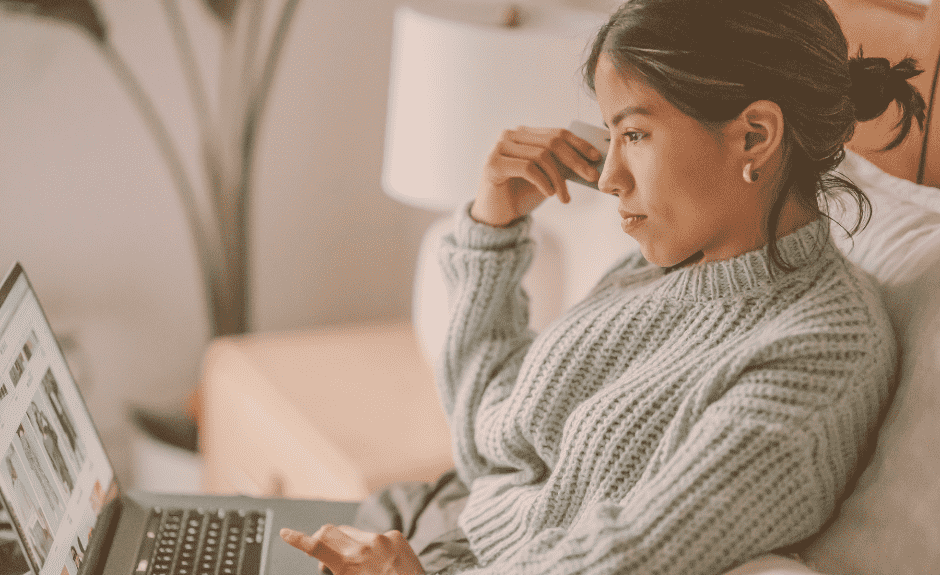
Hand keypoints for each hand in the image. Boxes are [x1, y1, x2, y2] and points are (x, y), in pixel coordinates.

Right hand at [280, 525, 424, 574]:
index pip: (316, 546)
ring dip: (349, 544)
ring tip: (360, 565)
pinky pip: (377, 536)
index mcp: (348, 564)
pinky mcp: (397, 536)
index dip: (297, 539)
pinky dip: (373, 546)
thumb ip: (336, 571)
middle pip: (330, 531)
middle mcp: (364, 547)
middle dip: (321, 538)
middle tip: (322, 551)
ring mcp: (382, 538)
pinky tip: (381, 562)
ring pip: (354, 533)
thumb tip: (326, 564)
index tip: (285, 533)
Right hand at [470, 126, 601, 226]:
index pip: (557, 133)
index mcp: (524, 134)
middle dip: (575, 160)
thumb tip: (591, 160)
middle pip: (552, 142)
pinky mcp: (493, 164)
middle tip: (591, 177)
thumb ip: (562, 165)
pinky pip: (527, 168)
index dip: (579, 144)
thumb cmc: (521, 195)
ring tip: (564, 197)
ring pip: (541, 156)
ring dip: (558, 179)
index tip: (596, 157)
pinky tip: (549, 194)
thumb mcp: (547, 177)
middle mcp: (511, 136)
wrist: (496, 216)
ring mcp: (500, 148)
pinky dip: (543, 182)